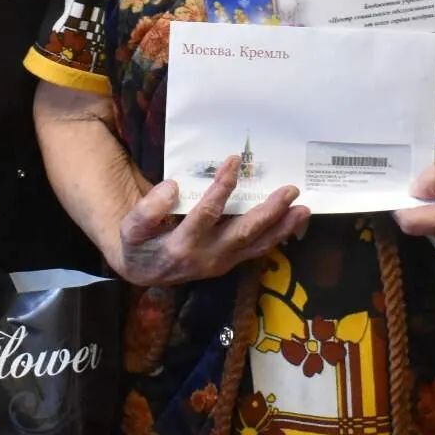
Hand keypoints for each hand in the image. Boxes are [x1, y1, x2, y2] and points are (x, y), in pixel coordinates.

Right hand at [116, 155, 306, 284]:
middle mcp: (207, 257)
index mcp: (182, 246)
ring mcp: (222, 262)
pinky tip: (294, 222)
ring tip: (304, 209)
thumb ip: (147, 210)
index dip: (222, 187)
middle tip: (290, 190)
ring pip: (256, 245)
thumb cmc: (138, 244)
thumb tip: (173, 187)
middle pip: (243, 233)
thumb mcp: (130, 228)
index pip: (207, 213)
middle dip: (268, 212)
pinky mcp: (230, 262)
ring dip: (282, 227)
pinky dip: (277, 236)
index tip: (234, 161)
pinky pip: (257, 250)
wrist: (143, 273)